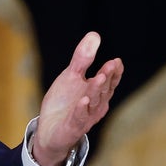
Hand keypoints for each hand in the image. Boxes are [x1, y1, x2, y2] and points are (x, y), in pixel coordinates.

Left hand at [32, 32, 123, 165]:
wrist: (48, 131)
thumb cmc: (64, 104)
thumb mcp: (71, 77)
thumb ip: (82, 59)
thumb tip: (94, 34)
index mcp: (97, 92)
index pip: (109, 81)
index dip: (114, 72)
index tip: (116, 61)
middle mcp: (96, 105)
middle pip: (103, 90)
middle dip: (107, 77)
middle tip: (111, 64)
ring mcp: (85, 117)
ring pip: (93, 102)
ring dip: (96, 90)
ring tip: (99, 77)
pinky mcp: (73, 127)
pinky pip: (79, 118)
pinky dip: (81, 109)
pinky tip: (83, 100)